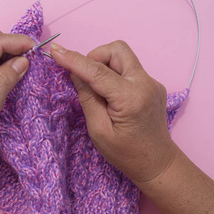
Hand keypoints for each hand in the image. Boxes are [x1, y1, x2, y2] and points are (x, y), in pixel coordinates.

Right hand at [51, 40, 175, 183]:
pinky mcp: (152, 84)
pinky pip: (129, 68)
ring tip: (96, 87)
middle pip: (117, 50)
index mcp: (130, 98)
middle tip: (84, 77)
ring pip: (123, 55)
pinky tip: (110, 94)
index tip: (55, 51)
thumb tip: (75, 73)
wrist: (157, 163)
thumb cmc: (126, 154)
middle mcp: (145, 84)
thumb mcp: (98, 130)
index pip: (97, 71)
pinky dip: (113, 73)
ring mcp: (152, 82)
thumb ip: (87, 98)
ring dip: (104, 63)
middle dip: (95, 57)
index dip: (74, 59)